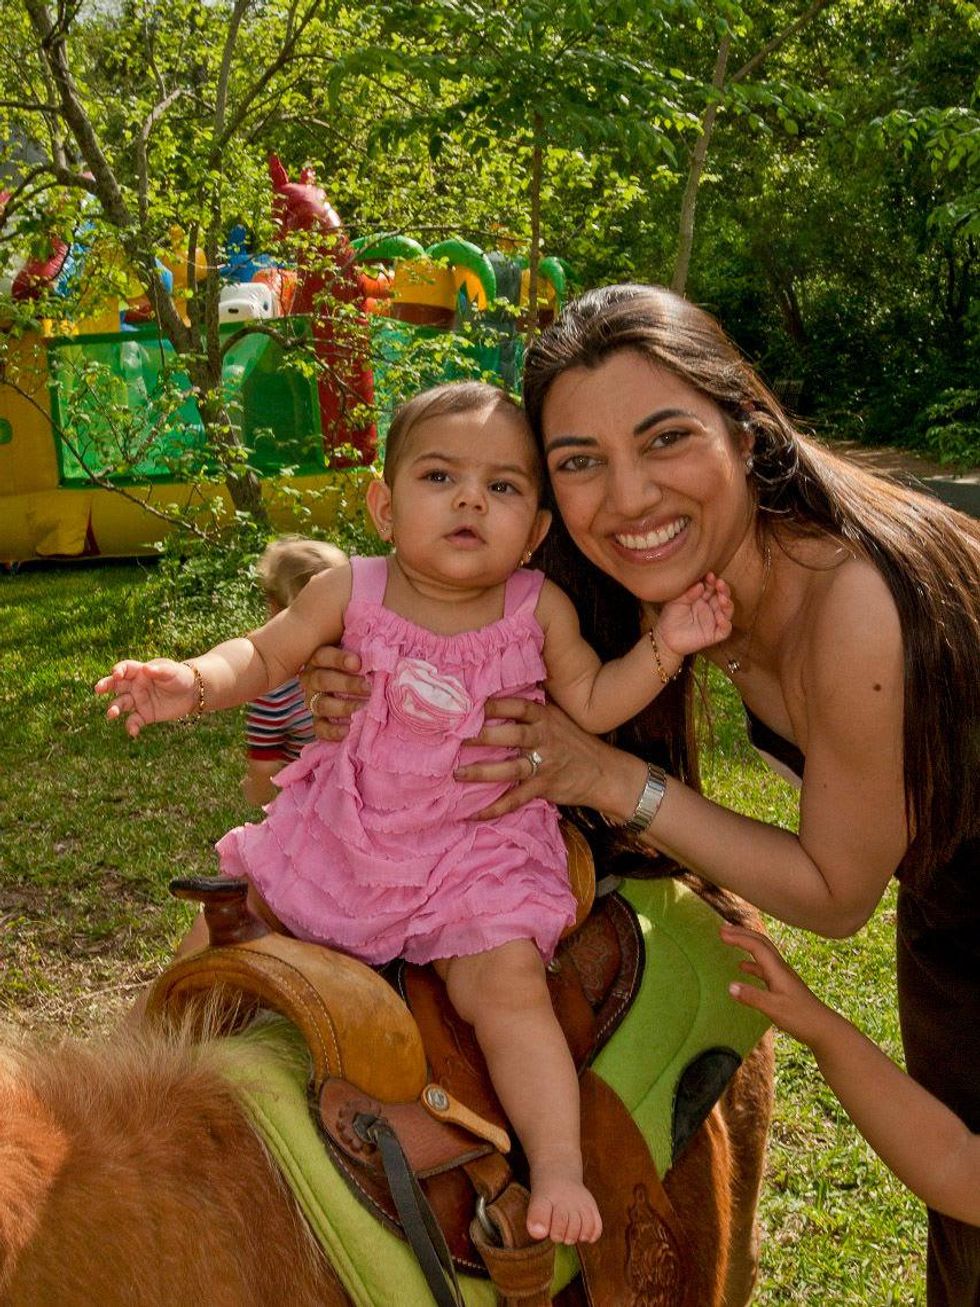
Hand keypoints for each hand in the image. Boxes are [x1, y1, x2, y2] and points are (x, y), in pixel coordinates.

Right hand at [94, 659, 195, 736]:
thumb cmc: (180, 676)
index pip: (125, 669)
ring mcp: (138, 701)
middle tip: (98, 689)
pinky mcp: (144, 715)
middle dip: (105, 686)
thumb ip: (159, 670)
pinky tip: (133, 731)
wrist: (192, 693)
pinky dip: (131, 726)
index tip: (116, 674)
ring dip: (113, 709)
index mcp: (140, 672)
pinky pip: (133, 721)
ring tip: (111, 714)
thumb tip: (146, 669)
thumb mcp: (172, 671)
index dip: (119, 670)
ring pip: (120, 704)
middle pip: (115, 686)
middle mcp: (135, 686)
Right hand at [299, 644, 369, 741]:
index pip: (323, 656)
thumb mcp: (358, 649)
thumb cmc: (359, 662)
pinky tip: (348, 730)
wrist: (354, 685)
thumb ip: (365, 645)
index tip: (358, 663)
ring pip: (321, 704)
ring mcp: (313, 700)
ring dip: (343, 707)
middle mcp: (312, 678)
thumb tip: (386, 638)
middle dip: (347, 684)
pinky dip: (332, 731)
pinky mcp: (318, 720)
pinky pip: (319, 728)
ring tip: (363, 708)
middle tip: (368, 687)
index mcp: (319, 658)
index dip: (339, 659)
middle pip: (322, 680)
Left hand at [455, 696, 641, 819]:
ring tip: (457, 774)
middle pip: (511, 734)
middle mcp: (544, 738)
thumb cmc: (575, 743)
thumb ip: (532, 710)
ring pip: (510, 768)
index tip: (469, 702)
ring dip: (482, 772)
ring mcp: (544, 764)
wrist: (605, 772)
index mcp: (545, 718)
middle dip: (483, 735)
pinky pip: (516, 799)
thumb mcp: (558, 718)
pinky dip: (495, 807)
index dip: (494, 703)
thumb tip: (498, 696)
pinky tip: (474, 813)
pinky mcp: (544, 787)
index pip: (518, 705)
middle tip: (455, 737)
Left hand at [656, 573, 732, 657]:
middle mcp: (710, 608)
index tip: (710, 575)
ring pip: (727, 611)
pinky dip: (726, 624)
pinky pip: (725, 630)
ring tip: (722, 598)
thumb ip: (688, 594)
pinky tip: (721, 618)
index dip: (712, 581)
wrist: (665, 638)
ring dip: (727, 604)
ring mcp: (713, 621)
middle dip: (723, 589)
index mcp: (702, 598)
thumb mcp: (676, 602)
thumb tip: (700, 585)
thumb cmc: (670, 617)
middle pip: (723, 597)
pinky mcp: (714, 634)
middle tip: (720, 583)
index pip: (712, 587)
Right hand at [721, 923, 832, 1046]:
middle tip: (723, 929)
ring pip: (763, 953)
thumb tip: (730, 986)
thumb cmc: (801, 1018)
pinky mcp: (783, 986)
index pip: (756, 946)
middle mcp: (781, 969)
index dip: (738, 938)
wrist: (825, 1029)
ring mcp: (783, 977)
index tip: (721, 933)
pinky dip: (751, 963)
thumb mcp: (774, 1009)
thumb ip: (752, 997)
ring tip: (731, 940)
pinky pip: (764, 967)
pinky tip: (742, 968)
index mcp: (778, 970)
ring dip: (746, 944)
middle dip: (742, 933)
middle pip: (761, 943)